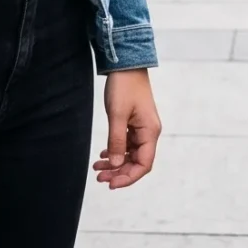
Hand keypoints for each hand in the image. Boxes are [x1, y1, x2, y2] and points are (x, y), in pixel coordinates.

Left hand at [95, 69, 161, 188]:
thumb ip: (117, 142)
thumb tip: (117, 165)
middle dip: (119, 172)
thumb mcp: (117, 115)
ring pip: (131, 154)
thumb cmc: (123, 87)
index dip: (128, 178)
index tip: (111, 184)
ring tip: (97, 167)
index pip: (144, 165)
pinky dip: (116, 150)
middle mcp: (149, 132)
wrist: (126, 63)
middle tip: (99, 176)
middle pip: (137, 162)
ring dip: (116, 162)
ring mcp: (142, 128)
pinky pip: (127, 143)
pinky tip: (104, 153)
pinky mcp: (134, 122)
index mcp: (150, 132)